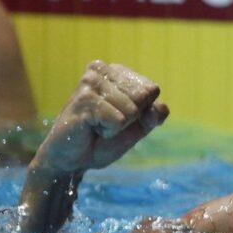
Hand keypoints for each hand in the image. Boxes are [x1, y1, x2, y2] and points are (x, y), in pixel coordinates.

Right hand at [31, 61, 168, 174]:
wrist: (73, 161)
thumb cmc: (104, 140)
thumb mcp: (138, 126)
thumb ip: (155, 114)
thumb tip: (159, 108)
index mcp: (117, 71)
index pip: (152, 90)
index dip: (142, 112)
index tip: (119, 117)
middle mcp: (102, 70)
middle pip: (144, 97)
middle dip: (131, 117)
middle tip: (106, 123)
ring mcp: (91, 82)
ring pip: (132, 109)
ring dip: (118, 125)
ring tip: (97, 125)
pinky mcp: (84, 99)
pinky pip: (119, 120)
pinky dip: (109, 131)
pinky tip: (91, 128)